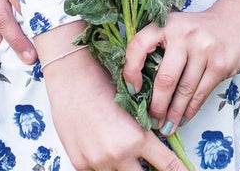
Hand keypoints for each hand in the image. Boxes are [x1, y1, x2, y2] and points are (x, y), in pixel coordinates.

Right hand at [40, 29, 188, 170]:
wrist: (72, 77)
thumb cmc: (104, 82)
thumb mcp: (133, 105)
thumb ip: (144, 130)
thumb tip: (156, 143)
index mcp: (137, 138)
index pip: (166, 165)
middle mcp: (119, 155)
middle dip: (148, 169)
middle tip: (149, 160)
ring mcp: (98, 162)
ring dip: (125, 166)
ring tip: (122, 146)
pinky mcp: (80, 164)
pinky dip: (104, 164)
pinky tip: (102, 146)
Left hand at [123, 0, 239, 135]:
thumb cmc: (202, 29)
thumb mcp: (179, 28)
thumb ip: (161, 49)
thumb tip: (141, 88)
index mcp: (168, 24)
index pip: (139, 45)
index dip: (130, 70)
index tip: (132, 89)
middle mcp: (185, 34)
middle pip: (165, 78)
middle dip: (157, 106)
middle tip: (152, 120)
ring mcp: (205, 49)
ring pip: (184, 90)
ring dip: (174, 114)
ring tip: (167, 126)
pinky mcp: (220, 64)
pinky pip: (201, 93)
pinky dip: (190, 110)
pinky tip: (184, 118)